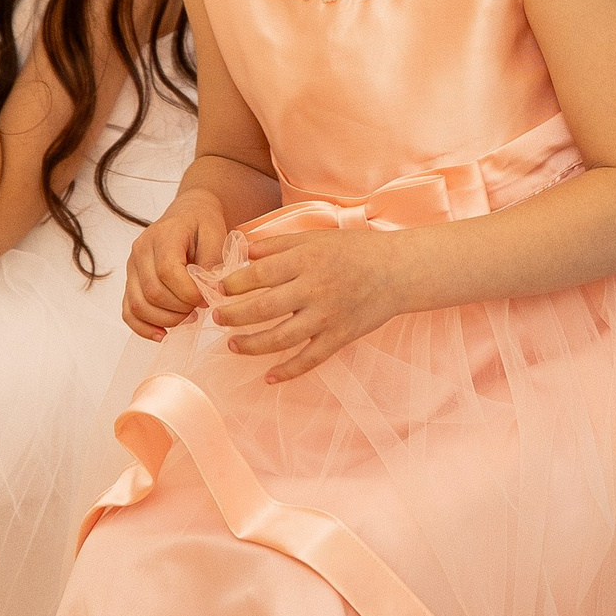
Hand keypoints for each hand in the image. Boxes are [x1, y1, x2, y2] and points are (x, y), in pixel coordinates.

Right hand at [124, 188, 227, 338]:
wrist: (188, 212)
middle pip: (153, 292)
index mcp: (162, 235)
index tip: (207, 298)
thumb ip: (213, 261)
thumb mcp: (216, 233)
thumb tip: (208, 292)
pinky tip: (163, 333)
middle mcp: (140, 251)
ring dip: (166, 319)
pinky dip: (143, 327)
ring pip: (139, 305)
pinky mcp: (130, 281)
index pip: (167, 272)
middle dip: (180, 308)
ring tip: (188, 317)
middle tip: (200, 308)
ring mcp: (131, 267)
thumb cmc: (203, 223)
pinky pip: (128, 311)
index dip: (188, 292)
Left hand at [211, 223, 404, 379]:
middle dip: (234, 315)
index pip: (259, 275)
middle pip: (263, 308)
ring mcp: (328, 316)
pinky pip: (310, 360)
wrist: (398, 271)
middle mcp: (315, 289)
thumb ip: (280, 244)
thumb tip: (245, 251)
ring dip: (251, 345)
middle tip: (217, 317)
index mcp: (307, 260)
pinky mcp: (340, 337)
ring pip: (281, 338)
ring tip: (233, 345)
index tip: (220, 289)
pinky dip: (287, 372)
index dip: (234, 284)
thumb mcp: (317, 238)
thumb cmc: (355, 251)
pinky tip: (268, 378)